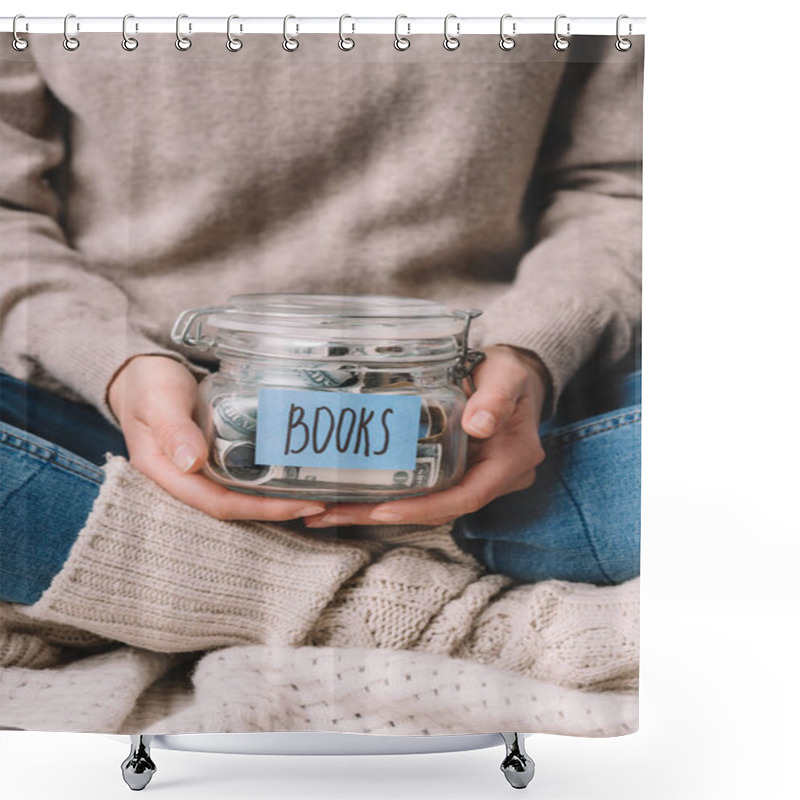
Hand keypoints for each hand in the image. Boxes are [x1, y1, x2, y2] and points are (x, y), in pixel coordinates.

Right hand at [108, 356, 326, 520]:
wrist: (143, 373)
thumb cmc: (148, 384)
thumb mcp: (158, 400)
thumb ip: (172, 428)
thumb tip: (192, 462)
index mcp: (166, 475)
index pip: (217, 503)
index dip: (258, 509)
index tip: (298, 505)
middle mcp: (185, 480)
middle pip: (235, 505)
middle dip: (277, 509)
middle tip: (320, 502)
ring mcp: (200, 471)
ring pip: (241, 493)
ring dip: (277, 497)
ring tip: (317, 492)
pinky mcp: (213, 457)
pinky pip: (243, 475)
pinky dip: (269, 477)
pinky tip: (296, 472)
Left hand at [303, 345, 548, 527]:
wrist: (512, 376)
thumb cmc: (510, 373)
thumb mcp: (507, 376)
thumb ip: (495, 398)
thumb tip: (478, 424)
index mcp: (510, 462)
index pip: (466, 497)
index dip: (424, 508)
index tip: (383, 511)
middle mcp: (493, 479)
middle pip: (437, 509)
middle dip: (385, 515)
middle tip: (332, 514)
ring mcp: (473, 478)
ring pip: (425, 504)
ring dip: (377, 510)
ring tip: (327, 510)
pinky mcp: (455, 471)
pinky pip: (422, 489)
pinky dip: (388, 493)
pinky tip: (349, 493)